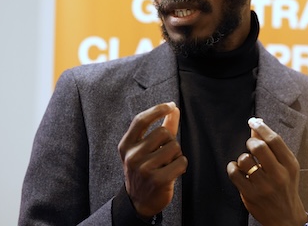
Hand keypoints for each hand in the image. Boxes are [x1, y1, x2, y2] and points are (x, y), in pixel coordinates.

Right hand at [118, 102, 186, 217]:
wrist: (140, 201)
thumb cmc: (145, 169)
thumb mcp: (146, 148)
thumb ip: (162, 126)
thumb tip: (174, 108)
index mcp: (126, 145)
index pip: (141, 120)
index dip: (157, 109)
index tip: (170, 105)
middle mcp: (132, 156)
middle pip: (163, 132)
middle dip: (170, 141)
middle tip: (164, 154)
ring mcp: (143, 169)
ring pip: (174, 147)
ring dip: (176, 154)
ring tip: (167, 164)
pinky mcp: (157, 180)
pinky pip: (181, 162)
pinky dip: (181, 165)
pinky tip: (172, 172)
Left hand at [226, 118, 307, 225]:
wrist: (286, 217)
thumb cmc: (285, 186)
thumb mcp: (286, 166)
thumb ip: (273, 147)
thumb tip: (258, 125)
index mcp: (290, 165)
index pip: (274, 140)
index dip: (261, 127)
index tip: (253, 121)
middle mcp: (278, 175)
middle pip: (259, 147)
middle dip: (251, 142)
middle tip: (251, 146)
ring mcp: (264, 186)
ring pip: (244, 160)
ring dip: (242, 157)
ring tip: (246, 162)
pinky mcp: (251, 195)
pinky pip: (234, 174)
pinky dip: (233, 167)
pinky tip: (238, 170)